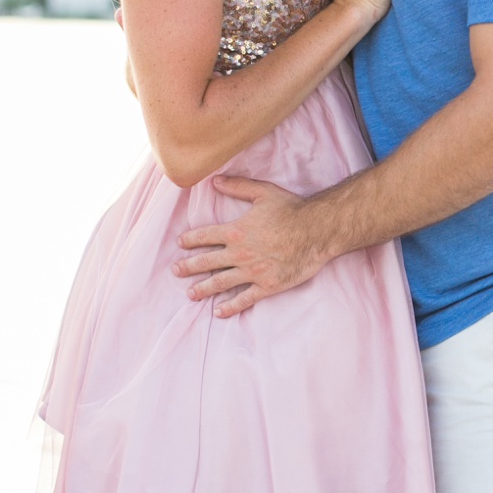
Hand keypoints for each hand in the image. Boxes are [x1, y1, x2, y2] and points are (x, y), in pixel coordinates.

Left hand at [173, 177, 331, 316]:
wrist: (317, 231)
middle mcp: (240, 253)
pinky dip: (230, 307)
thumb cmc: (292, 210)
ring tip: (190, 293)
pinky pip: (244, 299)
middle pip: (207, 261)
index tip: (180, 243)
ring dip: (203, 288)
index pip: (206, 236)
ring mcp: (252, 271)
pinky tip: (219, 312)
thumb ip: (238, 187)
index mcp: (236, 231)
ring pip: (221, 282)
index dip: (191, 239)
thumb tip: (215, 181)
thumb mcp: (263, 192)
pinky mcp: (267, 285)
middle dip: (189, 267)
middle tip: (175, 271)